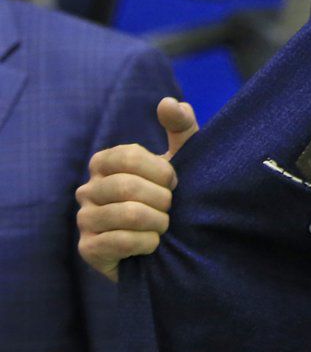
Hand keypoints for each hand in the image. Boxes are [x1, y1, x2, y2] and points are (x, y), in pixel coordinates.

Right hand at [77, 97, 198, 281]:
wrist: (170, 241)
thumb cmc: (173, 191)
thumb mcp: (184, 156)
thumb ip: (181, 126)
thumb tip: (168, 102)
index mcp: (105, 162)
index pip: (128, 156)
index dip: (160, 171)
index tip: (174, 181)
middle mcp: (88, 188)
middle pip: (126, 186)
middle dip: (161, 199)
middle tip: (171, 208)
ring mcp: (84, 219)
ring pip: (125, 215)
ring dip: (157, 222)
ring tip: (164, 225)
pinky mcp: (87, 249)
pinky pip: (118, 242)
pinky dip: (147, 242)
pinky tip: (153, 243)